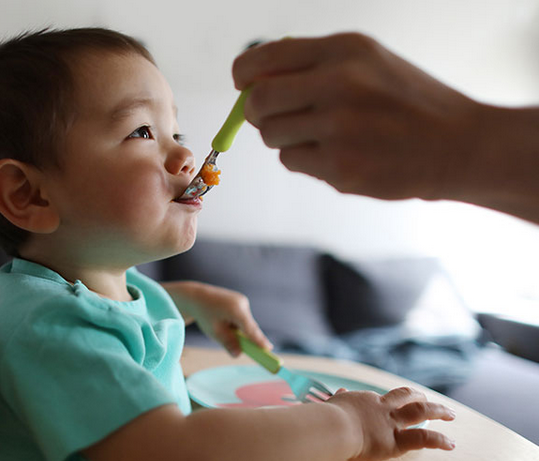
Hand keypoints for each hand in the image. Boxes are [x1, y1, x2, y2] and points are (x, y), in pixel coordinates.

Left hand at [161, 281, 271, 355]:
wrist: (197, 296)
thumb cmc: (205, 314)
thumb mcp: (214, 332)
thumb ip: (228, 343)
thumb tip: (239, 354)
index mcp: (234, 310)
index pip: (250, 328)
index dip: (259, 340)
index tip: (268, 349)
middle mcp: (241, 303)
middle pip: (250, 327)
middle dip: (250, 338)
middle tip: (258, 351)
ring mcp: (242, 300)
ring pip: (247, 323)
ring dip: (241, 330)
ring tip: (223, 327)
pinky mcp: (241, 301)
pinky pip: (243, 318)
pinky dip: (238, 324)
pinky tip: (225, 321)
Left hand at [232, 33, 485, 201]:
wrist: (459, 144)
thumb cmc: (406, 102)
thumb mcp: (367, 62)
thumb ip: (312, 65)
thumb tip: (251, 81)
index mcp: (343, 51)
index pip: (262, 59)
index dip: (244, 75)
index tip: (245, 85)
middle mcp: (338, 84)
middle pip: (258, 102)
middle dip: (256, 112)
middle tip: (271, 117)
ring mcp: (339, 128)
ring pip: (272, 135)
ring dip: (285, 137)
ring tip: (322, 135)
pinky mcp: (340, 167)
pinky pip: (292, 161)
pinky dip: (305, 159)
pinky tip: (338, 154)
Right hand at [327, 386, 455, 460]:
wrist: (333, 427)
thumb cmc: (328, 417)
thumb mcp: (334, 402)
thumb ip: (340, 398)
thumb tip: (341, 391)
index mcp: (367, 401)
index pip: (384, 400)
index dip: (391, 402)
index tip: (393, 404)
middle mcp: (383, 409)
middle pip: (407, 396)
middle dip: (420, 396)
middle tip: (428, 397)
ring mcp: (391, 423)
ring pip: (420, 411)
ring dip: (438, 410)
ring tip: (450, 413)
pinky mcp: (395, 442)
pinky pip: (422, 439)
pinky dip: (439, 440)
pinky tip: (451, 443)